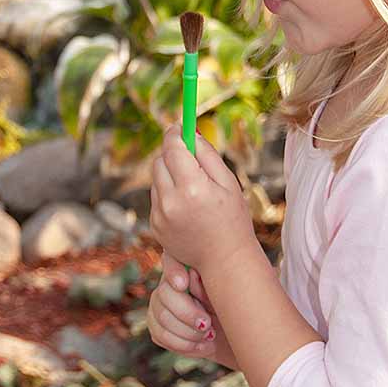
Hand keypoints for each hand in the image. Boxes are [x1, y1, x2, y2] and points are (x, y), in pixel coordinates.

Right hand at [147, 250, 238, 369]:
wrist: (233, 336)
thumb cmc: (235, 308)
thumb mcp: (228, 295)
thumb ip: (208, 284)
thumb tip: (192, 274)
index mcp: (187, 265)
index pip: (170, 259)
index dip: (173, 270)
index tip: (183, 284)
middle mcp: (169, 281)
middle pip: (165, 292)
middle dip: (187, 313)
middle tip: (208, 324)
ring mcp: (159, 303)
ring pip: (162, 316)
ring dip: (187, 332)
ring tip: (209, 336)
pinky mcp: (156, 325)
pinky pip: (159, 334)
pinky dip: (182, 344)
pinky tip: (200, 345)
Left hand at [149, 122, 256, 275]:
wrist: (225, 260)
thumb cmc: (232, 218)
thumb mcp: (227, 181)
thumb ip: (207, 154)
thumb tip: (190, 132)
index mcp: (192, 188)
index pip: (172, 148)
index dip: (174, 133)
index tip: (178, 126)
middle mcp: (170, 202)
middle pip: (159, 161)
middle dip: (171, 153)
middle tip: (187, 155)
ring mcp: (159, 216)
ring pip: (156, 179)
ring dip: (169, 175)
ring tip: (192, 187)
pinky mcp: (154, 226)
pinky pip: (156, 197)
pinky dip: (167, 194)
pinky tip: (186, 206)